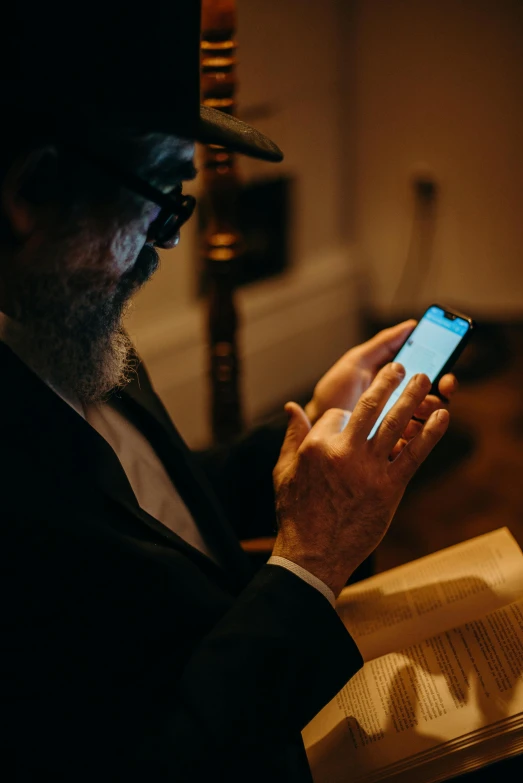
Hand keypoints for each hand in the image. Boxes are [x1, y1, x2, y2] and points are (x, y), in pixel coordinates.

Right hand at [272, 365, 449, 596]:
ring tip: (424, 378)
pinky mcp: (390, 488)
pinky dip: (430, 433)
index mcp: (316, 445)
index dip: (345, 416)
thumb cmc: (296, 513)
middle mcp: (343, 452)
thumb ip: (291, 436)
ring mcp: (368, 469)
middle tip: (400, 368)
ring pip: (395, 423)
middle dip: (388, 381)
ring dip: (413, 397)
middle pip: (370, 406)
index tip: (349, 422)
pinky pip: (414, 454)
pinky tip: (442, 416)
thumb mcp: (283, 471)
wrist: (314, 554)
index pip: (338, 414)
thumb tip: (292, 407)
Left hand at [305, 321, 457, 445]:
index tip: (444, 368)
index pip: (431, 374)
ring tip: (418, 406)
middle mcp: (403, 402)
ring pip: (430, 417)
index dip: (444, 369)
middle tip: (441, 386)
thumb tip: (411, 325)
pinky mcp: (394, 445)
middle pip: (438, 395)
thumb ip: (383, 344)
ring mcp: (400, 424)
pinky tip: (408, 426)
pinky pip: (416, 441)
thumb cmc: (335, 390)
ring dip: (430, 408)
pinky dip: (417, 432)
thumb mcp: (357, 362)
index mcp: (399, 381)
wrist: (317, 421)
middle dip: (444, 389)